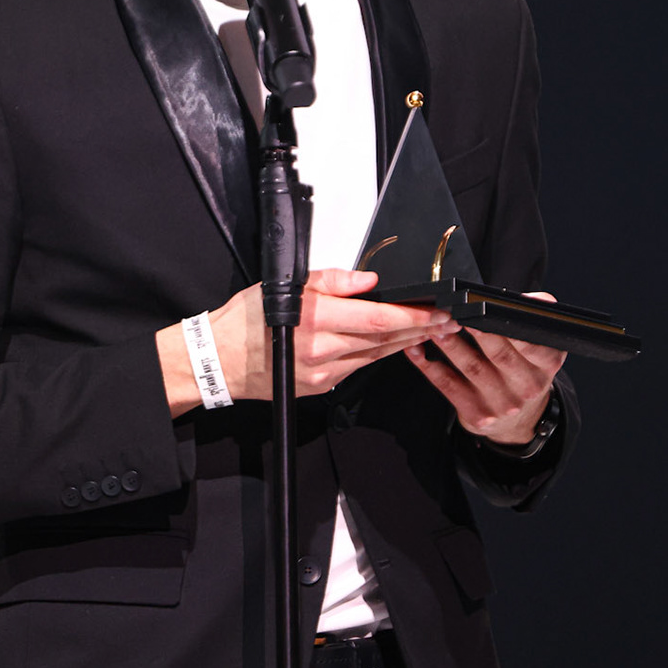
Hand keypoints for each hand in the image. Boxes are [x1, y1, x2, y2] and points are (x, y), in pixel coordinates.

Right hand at [158, 270, 459, 413]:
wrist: (220, 360)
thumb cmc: (248, 319)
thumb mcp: (287, 285)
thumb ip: (332, 281)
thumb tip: (369, 280)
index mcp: (316, 320)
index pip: (379, 319)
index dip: (414, 317)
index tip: (438, 311)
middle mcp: (322, 351)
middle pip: (385, 340)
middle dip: (421, 330)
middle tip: (447, 321)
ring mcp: (323, 374)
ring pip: (376, 356)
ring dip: (406, 343)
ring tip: (430, 331)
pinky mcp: (321, 387)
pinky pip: (358, 368)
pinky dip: (379, 355)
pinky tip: (394, 346)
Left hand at [404, 292, 566, 444]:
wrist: (518, 421)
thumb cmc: (523, 370)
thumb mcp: (541, 345)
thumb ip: (535, 316)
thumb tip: (528, 298)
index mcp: (546, 365)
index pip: (533, 345)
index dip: (511, 328)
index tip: (490, 309)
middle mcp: (527, 387)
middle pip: (500, 356)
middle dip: (477, 332)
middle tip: (457, 312)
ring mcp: (502, 405)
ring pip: (472, 369)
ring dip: (450, 346)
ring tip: (433, 327)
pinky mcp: (477, 415)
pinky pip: (449, 387)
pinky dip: (429, 367)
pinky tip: (416, 351)